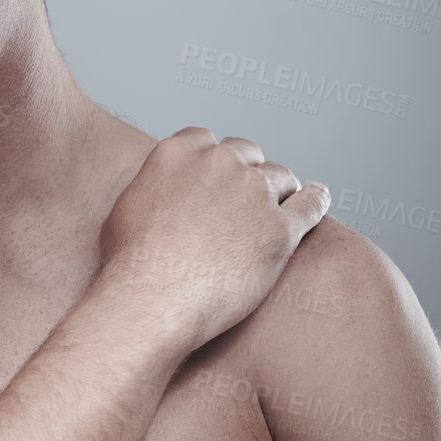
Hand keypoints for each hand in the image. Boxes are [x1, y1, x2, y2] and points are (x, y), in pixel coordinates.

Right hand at [99, 127, 329, 351]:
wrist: (154, 300)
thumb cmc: (130, 266)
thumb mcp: (124, 210)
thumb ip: (149, 188)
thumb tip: (156, 193)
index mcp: (178, 153)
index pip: (206, 140)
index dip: (214, 160)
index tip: (217, 177)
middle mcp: (219, 163)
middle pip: (247, 152)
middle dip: (248, 172)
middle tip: (247, 198)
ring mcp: (254, 192)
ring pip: (281, 176)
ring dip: (280, 190)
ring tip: (279, 210)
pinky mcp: (281, 227)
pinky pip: (311, 203)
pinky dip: (316, 200)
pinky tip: (317, 201)